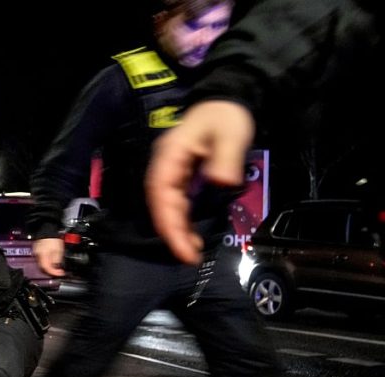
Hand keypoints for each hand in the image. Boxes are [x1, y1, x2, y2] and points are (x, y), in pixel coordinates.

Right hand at [33, 237, 65, 276]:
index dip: (54, 273)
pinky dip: (47, 261)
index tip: (60, 273)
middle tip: (59, 271)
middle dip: (52, 270)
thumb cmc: (53, 238)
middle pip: (43, 267)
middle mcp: (38, 255)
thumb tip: (57, 267)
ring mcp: (37, 252)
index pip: (47, 269)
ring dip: (49, 266)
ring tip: (56, 266)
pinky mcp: (38, 250)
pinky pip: (42, 259)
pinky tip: (52, 260)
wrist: (48, 230)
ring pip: (42, 263)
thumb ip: (57, 260)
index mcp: (42, 256)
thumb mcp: (58, 251)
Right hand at [146, 100, 254, 264]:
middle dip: (172, 233)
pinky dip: (182, 222)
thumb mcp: (230, 133)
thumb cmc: (225, 116)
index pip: (161, 194)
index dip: (168, 223)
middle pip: (161, 205)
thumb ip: (225, 158)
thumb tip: (220, 181)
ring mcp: (171, 173)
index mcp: (170, 155)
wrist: (225, 103)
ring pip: (166, 207)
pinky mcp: (180, 179)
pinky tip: (192, 237)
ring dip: (176, 231)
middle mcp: (164, 167)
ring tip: (191, 253)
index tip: (182, 246)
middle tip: (189, 258)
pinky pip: (176, 204)